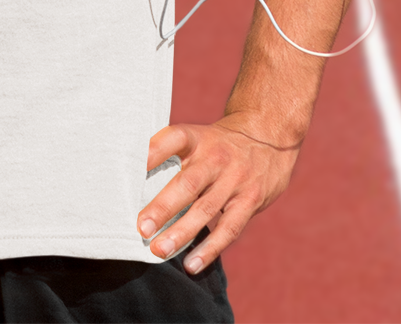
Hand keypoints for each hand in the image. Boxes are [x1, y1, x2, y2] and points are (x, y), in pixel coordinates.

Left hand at [138, 117, 300, 274]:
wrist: (269, 136)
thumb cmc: (219, 144)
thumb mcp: (199, 138)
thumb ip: (173, 157)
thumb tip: (133, 187)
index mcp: (197, 138)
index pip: (173, 139)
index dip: (153, 152)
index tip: (131, 169)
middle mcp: (216, 157)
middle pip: (188, 182)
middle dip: (163, 207)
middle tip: (142, 228)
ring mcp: (235, 179)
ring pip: (206, 209)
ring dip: (182, 232)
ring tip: (160, 250)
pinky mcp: (251, 200)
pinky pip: (229, 228)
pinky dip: (210, 248)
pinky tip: (192, 263)